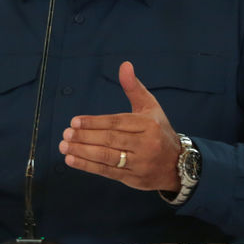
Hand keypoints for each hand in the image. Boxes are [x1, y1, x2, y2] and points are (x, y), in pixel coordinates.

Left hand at [58, 61, 181, 191]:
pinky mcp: (133, 178)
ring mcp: (140, 163)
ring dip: (83, 152)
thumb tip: (124, 65)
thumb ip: (133, 87)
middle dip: (85, 137)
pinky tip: (72, 160)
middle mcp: (146, 144)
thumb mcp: (150, 106)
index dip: (94, 122)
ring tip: (64, 147)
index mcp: (148, 124)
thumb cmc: (159, 130)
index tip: (74, 121)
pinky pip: (108, 171)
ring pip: (108, 157)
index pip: (117, 122)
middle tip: (66, 134)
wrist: (178, 164)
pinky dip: (88, 166)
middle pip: (111, 140)